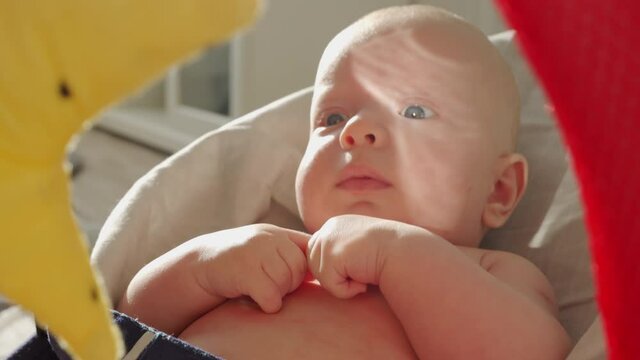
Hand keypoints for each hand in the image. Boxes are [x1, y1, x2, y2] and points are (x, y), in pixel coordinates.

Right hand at [191, 224, 309, 312]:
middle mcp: (268, 238)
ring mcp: (256, 252)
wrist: (198, 265)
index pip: (309, 246)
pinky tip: (257, 300)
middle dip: (291, 283)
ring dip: (277, 294)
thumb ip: (287, 251)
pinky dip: (267, 304)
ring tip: (262, 290)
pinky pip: (271, 295)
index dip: (309, 266)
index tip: (300, 278)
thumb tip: (319, 270)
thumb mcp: (263, 247)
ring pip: (286, 282)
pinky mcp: (245, 271)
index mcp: (276, 233)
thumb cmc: (236, 261)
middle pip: (300, 268)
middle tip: (273, 287)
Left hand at [307, 215, 412, 298]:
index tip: (359, 266)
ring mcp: (329, 239)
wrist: (406, 254)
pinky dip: (347, 290)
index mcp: (336, 224)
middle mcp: (330, 228)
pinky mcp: (332, 255)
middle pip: (313, 264)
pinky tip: (364, 280)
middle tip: (361, 272)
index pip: (317, 253)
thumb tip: (319, 270)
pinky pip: (330, 285)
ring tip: (364, 275)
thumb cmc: (390, 256)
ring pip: (320, 276)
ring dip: (342, 284)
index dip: (335, 268)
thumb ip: (342, 252)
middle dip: (335, 275)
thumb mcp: (362, 247)